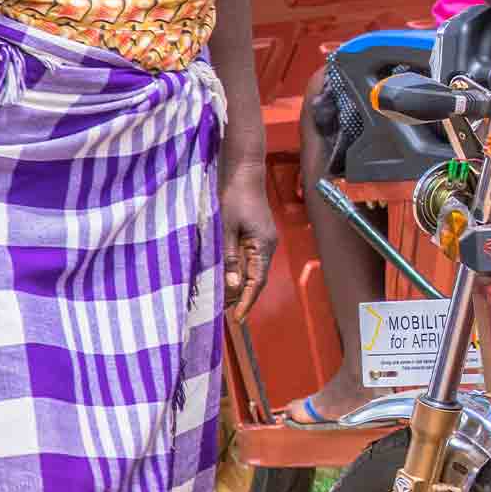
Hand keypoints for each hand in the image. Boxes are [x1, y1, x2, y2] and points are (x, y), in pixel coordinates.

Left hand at [220, 162, 277, 315]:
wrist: (243, 172)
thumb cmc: (233, 196)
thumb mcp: (225, 229)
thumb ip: (229, 258)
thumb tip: (233, 285)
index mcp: (263, 245)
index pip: (257, 282)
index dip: (247, 301)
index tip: (239, 319)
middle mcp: (268, 245)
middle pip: (257, 279)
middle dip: (242, 297)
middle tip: (224, 313)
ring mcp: (264, 240)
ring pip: (253, 270)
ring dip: (240, 285)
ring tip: (222, 299)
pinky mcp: (257, 235)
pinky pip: (250, 260)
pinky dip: (240, 272)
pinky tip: (227, 276)